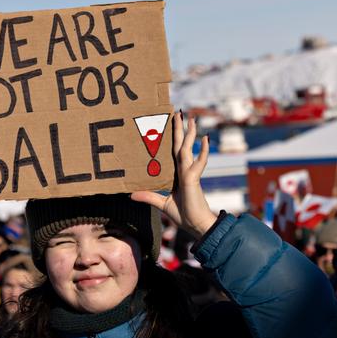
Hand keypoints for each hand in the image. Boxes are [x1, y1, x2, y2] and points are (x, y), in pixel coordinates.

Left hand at [132, 112, 217, 237]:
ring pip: (188, 149)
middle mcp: (184, 170)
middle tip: (179, 112)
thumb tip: (131, 194)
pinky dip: (203, 151)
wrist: (195, 225)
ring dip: (189, 133)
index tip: (170, 123)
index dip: (172, 138)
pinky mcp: (193, 178)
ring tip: (191, 119)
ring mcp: (189, 173)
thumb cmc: (183, 214)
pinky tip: (205, 138)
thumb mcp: (161, 203)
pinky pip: (199, 162)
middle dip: (180, 129)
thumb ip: (148, 196)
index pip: (173, 151)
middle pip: (180, 145)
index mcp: (177, 173)